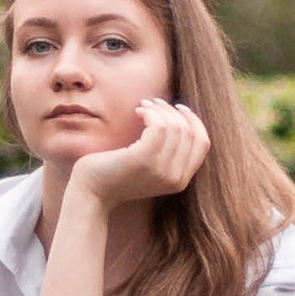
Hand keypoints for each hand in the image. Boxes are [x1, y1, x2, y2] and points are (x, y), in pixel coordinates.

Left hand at [69, 97, 209, 208]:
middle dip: (172, 111)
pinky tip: (137, 112)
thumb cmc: (117, 172)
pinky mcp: (144, 161)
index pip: (203, 142)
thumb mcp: (150, 164)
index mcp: (181, 180)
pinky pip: (159, 127)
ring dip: (160, 109)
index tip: (177, 108)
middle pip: (189, 132)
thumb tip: (180, 115)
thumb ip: (168, 150)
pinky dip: (151, 113)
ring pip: (175, 127)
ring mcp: (162, 171)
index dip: (194, 120)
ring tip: (143, 107)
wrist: (92, 191)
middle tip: (152, 104)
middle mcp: (176, 178)